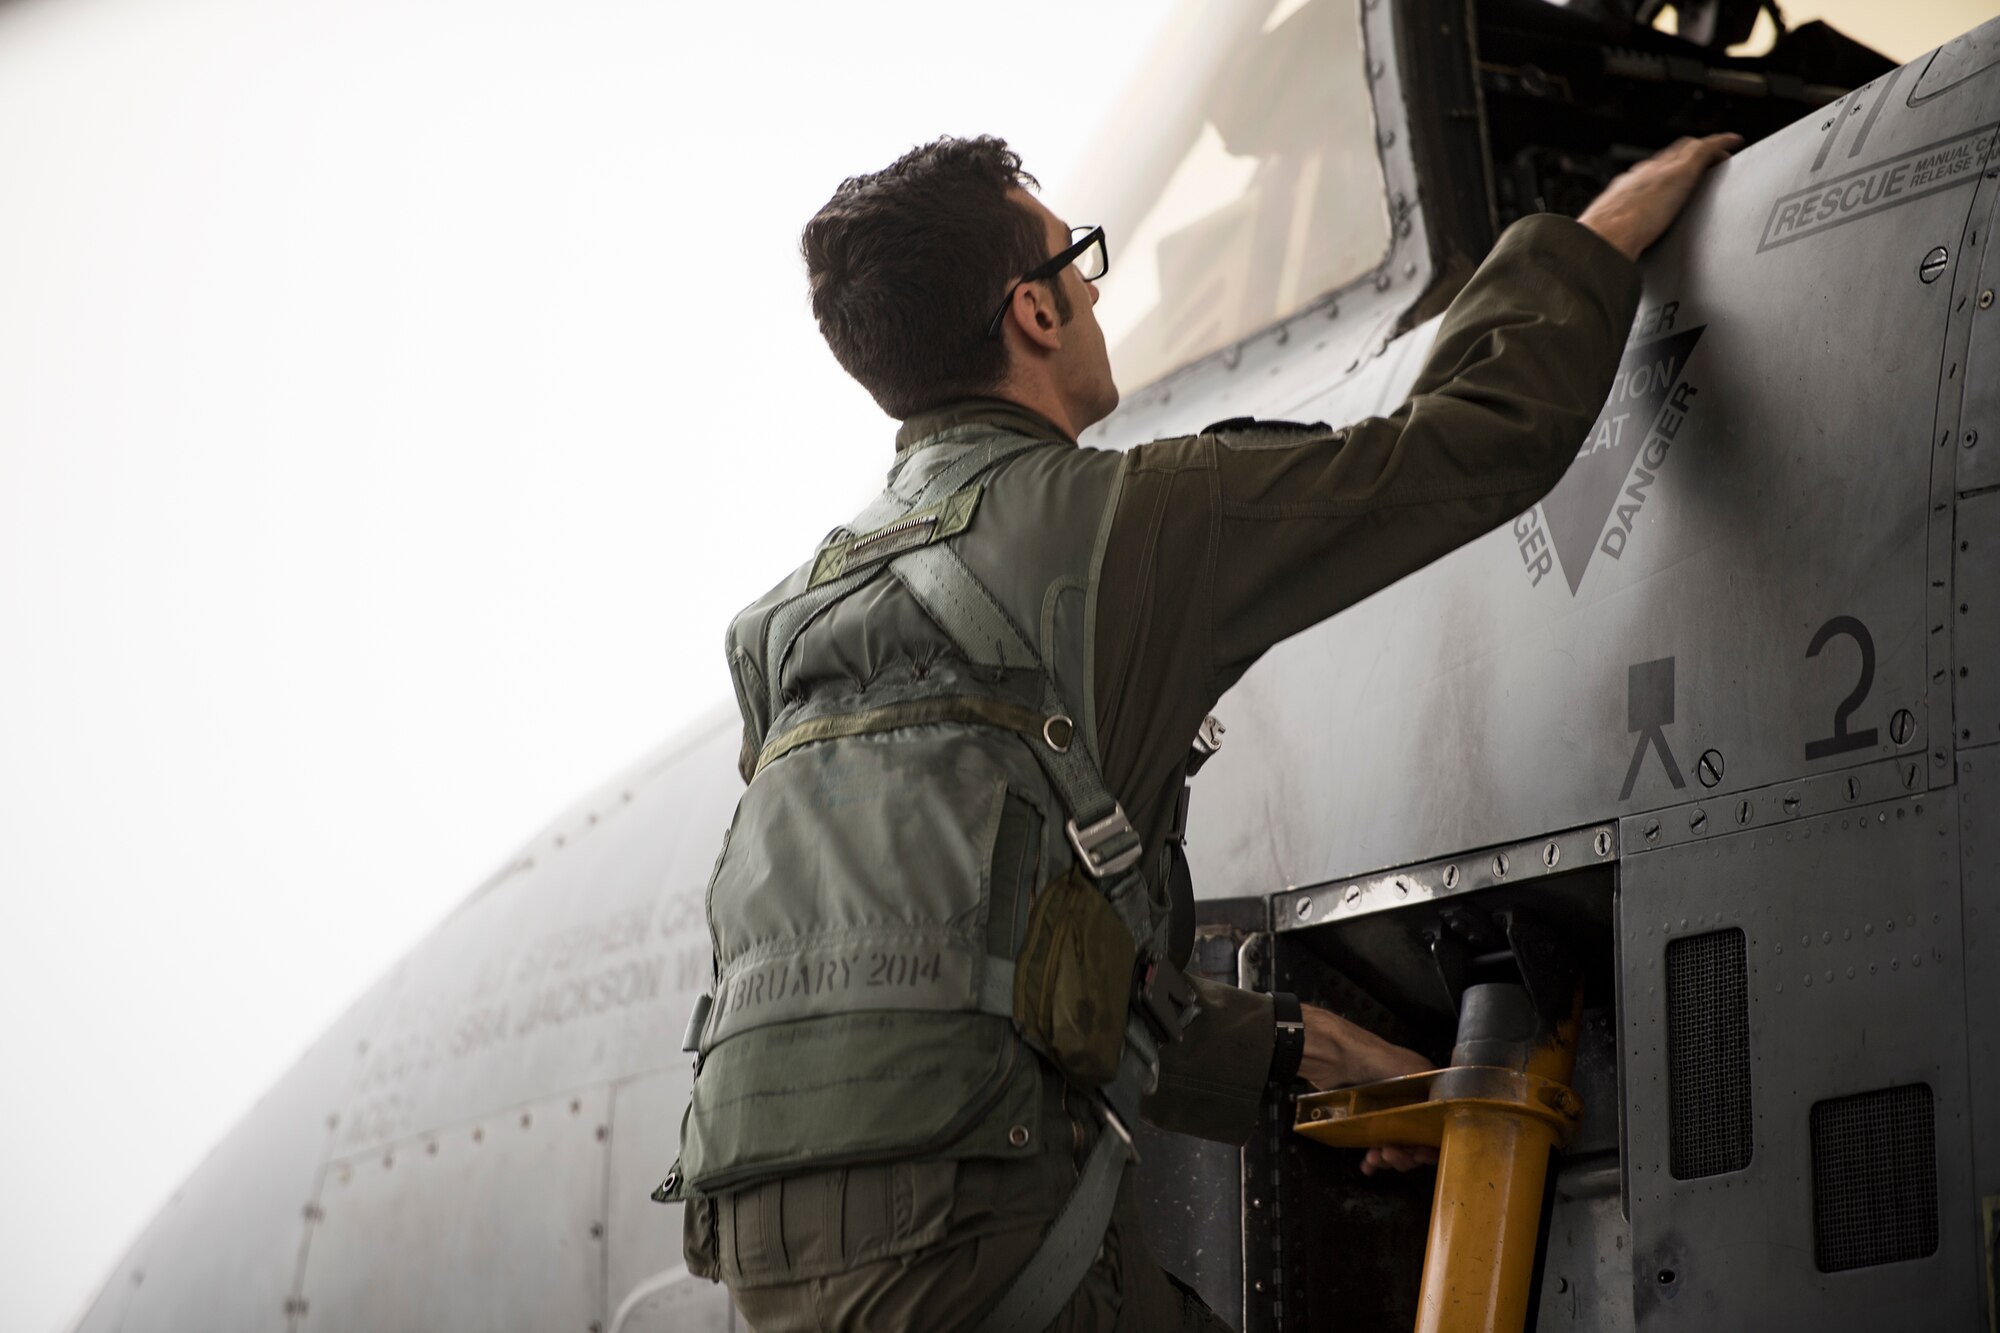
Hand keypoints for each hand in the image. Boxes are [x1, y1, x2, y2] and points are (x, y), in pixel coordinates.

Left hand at [1298, 1004, 1439, 1175]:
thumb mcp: (1414, 1069)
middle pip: (1415, 1143)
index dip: (1432, 1145)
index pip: (1435, 1128)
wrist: (1335, 1055)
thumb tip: (1456, 1109)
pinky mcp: (1362, 1121)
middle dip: (1407, 1156)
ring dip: (1388, 1159)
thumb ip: (1436, 1090)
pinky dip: (1372, 1160)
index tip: (1423, 1153)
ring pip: (1395, 1148)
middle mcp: (1407, 1106)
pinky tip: (1367, 1166)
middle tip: (1393, 1154)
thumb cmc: (1377, 1060)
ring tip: (1376, 1158)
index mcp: (1424, 1093)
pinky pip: (1372, 1146)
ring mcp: (1383, 1115)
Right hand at [1577, 133, 1742, 260]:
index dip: (1663, 170)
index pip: (1648, 172)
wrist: (1605, 237)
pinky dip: (1720, 142)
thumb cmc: (1606, 243)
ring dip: (1704, 149)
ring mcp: (1662, 171)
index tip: (1672, 176)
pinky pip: (1706, 149)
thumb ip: (1618, 239)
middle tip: (1701, 162)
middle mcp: (1643, 175)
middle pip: (1668, 156)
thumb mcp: (1611, 237)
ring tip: (1721, 154)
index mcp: (1625, 190)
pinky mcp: (1682, 171)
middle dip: (1685, 155)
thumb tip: (1617, 257)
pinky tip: (1733, 142)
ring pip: (1687, 149)